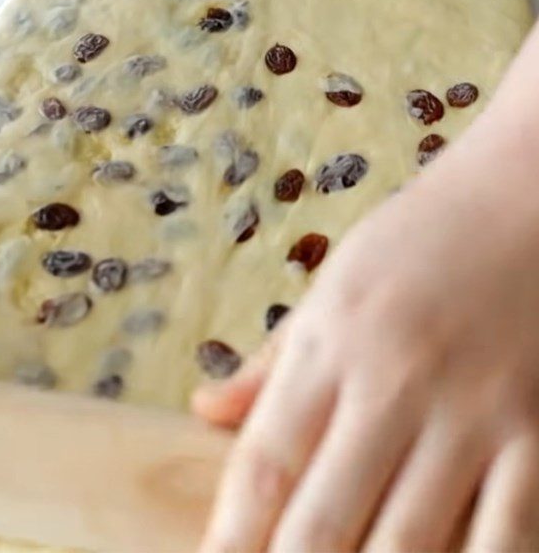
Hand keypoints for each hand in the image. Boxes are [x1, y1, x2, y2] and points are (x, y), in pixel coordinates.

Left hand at [195, 119, 538, 551]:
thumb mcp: (330, 284)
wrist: (526, 196)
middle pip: (326, 519)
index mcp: (331, 340)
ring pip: (412, 544)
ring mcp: (475, 414)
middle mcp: (395, 382)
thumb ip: (272, 360)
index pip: (266, 462)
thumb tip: (206, 411)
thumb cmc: (418, 241)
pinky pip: (507, 538)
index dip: (232, 538)